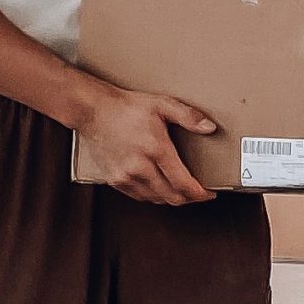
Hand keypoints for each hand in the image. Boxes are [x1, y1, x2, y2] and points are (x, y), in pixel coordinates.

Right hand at [74, 81, 215, 204]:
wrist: (94, 111)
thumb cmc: (128, 107)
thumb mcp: (163, 104)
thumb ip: (189, 116)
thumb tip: (210, 128)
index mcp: (155, 149)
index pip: (182, 183)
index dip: (199, 193)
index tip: (209, 193)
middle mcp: (139, 167)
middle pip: (171, 196)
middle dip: (190, 198)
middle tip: (200, 192)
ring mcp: (124, 176)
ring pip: (156, 199)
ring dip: (172, 198)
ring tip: (183, 190)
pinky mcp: (114, 179)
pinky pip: (139, 196)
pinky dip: (154, 195)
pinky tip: (161, 187)